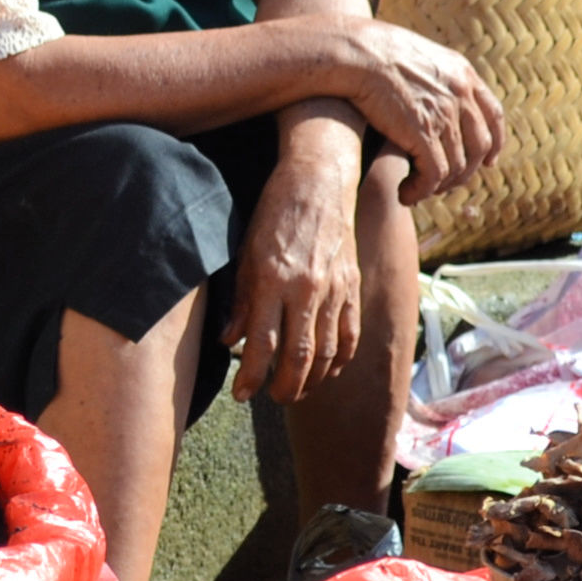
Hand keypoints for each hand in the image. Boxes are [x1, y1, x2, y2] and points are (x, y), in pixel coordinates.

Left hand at [229, 120, 363, 404]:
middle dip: (284, 387)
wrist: (318, 182)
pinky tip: (328, 371)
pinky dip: (340, 359)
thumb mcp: (245, 253)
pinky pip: (350, 334)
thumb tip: (229, 340)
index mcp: (273, 280)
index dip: (251, 375)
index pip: (261, 343)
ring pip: (327, 352)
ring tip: (295, 391)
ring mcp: (335, 290)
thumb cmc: (274, 214)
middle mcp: (306, 289)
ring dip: (311, 380)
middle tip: (271, 398)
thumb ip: (240, 300)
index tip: (241, 394)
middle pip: (299, 356)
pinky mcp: (353, 286)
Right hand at [332, 20, 501, 202]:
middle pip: (480, 145)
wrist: (356, 54)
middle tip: (446, 183)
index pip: (493, 115)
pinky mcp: (423, 133)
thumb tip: (431, 90)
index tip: (487, 161)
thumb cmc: (372, 53)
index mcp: (462, 73)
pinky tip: (405, 194)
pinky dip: (421, 190)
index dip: (494, 143)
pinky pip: (434, 174)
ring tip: (418, 190)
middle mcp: (461, 94)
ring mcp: (444, 114)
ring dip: (439, 185)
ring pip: (457, 166)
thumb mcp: (417, 55)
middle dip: (466, 171)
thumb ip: (433, 75)